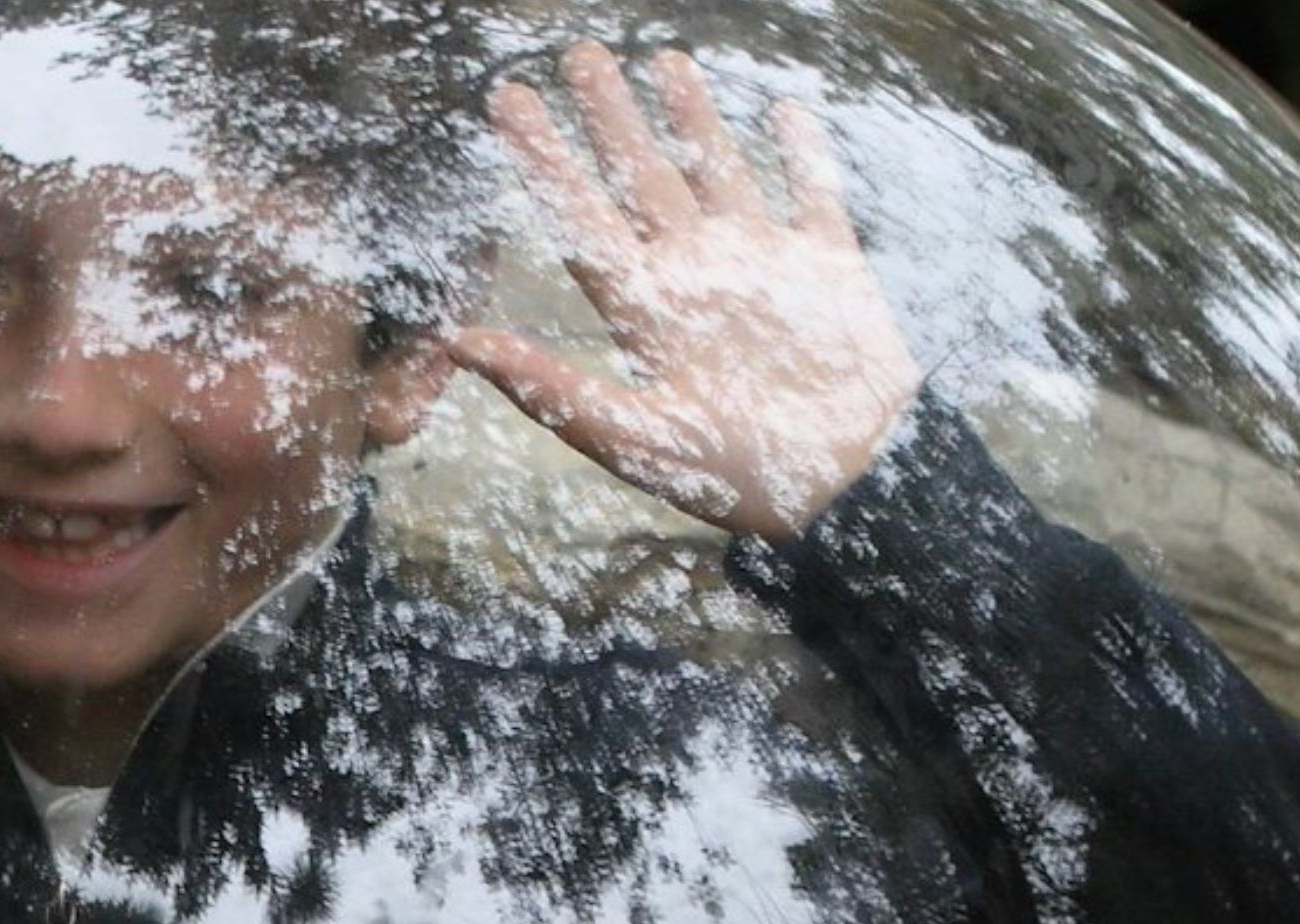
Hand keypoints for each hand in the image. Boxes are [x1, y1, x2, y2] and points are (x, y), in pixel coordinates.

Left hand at [447, 45, 921, 543]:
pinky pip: (813, 194)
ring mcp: (763, 266)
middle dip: (611, 119)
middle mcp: (697, 277)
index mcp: (648, 311)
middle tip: (579, 57)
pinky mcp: (829, 268)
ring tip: (664, 58)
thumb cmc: (735, 478)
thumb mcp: (630, 437)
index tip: (511, 104)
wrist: (845, 489)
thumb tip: (454, 343)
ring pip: (719, 169)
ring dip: (694, 116)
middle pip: (644, 179)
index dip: (547, 161)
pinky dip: (801, 153)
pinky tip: (783, 111)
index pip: (583, 218)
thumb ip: (545, 387)